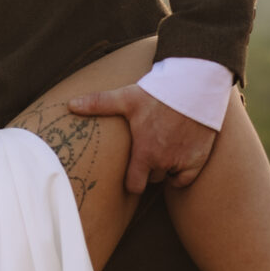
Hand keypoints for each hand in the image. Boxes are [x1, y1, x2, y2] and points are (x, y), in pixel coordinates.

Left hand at [66, 86, 218, 193]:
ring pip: (169, 176)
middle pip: (152, 178)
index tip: (131, 173)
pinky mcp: (199, 159)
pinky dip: (182, 172)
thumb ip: (99, 104)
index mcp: (145, 153)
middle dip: (149, 168)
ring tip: (163, 149)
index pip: (134, 185)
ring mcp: (183, 161)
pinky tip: (177, 157)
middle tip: (148, 151)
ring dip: (165, 168)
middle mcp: (164, 162)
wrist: (195, 85)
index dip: (132, 182)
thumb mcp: (127, 98)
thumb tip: (70, 105)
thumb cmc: (159, 93)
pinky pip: (186, 178)